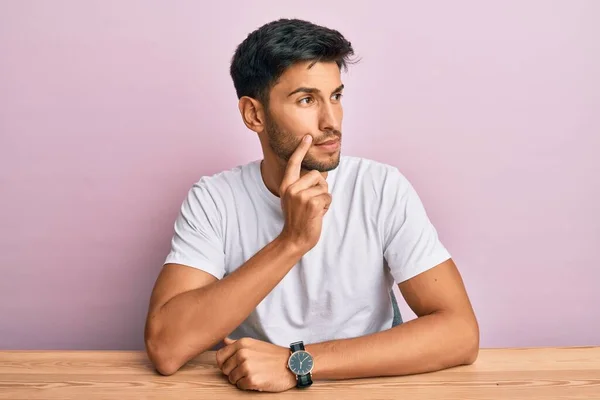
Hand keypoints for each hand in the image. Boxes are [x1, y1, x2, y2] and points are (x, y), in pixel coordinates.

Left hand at [216, 337, 295, 391]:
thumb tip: (223, 340)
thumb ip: (236, 344)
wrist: (292, 364)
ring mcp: (247, 367)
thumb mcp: (254, 344)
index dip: (225, 363)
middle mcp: (242, 354)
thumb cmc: (273, 355)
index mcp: (242, 343)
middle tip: (248, 370)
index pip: (219, 356)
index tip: (234, 365)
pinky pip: (240, 386)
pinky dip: (247, 386)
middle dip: (233, 372)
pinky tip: (257, 380)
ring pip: (232, 379)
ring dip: (241, 379)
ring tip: (254, 374)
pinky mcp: (252, 380)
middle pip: (225, 369)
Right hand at [279, 135, 331, 252]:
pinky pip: (328, 196)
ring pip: (324, 186)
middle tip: (313, 202)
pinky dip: (327, 205)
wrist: (295, 238)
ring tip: (314, 209)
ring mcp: (301, 196)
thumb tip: (320, 174)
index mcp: (286, 186)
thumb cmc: (298, 219)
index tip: (307, 137)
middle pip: (316, 174)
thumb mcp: (293, 199)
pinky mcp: (312, 203)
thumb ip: (302, 186)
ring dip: (324, 198)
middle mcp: (291, 188)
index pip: (294, 163)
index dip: (301, 149)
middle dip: (320, 186)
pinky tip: (318, 214)